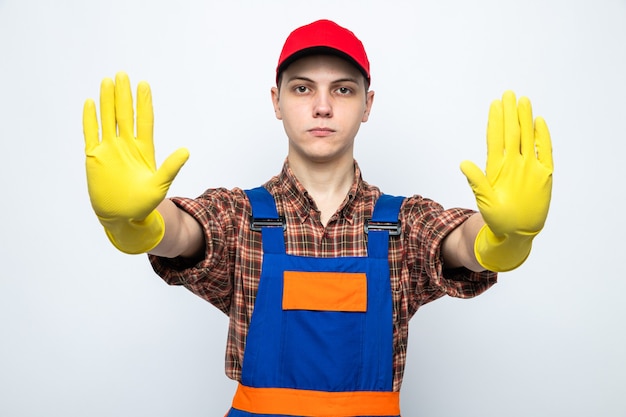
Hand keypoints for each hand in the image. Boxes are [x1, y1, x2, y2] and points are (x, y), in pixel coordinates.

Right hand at [83, 72, 188, 252]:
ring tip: (107, 81)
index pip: (144, 120)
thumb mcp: (160, 185)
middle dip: (123, 95)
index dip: (143, 103)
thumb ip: (171, 167)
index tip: (143, 84)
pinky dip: (90, 119)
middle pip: (124, 114)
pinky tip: (90, 103)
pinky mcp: (95, 157)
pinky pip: (91, 134)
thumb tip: (186, 151)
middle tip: (122, 74)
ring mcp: (110, 149)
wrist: (122, 217)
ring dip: (107, 101)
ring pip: (108, 119)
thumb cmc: (143, 203)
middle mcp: (126, 145)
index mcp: (144, 149)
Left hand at [460, 91, 552, 270]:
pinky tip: (539, 122)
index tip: (494, 104)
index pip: (496, 139)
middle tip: (508, 93)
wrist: (516, 233)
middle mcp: (513, 164)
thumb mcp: (485, 201)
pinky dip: (542, 138)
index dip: (495, 121)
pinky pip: (544, 152)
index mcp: (497, 168)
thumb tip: (463, 163)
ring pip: (527, 138)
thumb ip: (477, 182)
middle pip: (511, 134)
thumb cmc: (498, 218)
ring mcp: (528, 167)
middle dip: (510, 114)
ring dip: (525, 120)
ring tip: (523, 101)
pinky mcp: (543, 175)